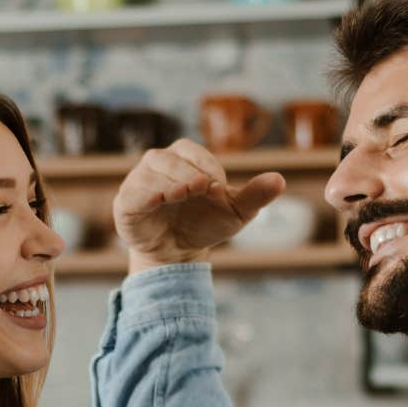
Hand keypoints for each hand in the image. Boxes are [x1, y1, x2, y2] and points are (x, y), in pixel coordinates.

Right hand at [113, 139, 286, 273]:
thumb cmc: (206, 225)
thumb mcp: (236, 213)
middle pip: (169, 158)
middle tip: (201, 189)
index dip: (207, 166)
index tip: (218, 188)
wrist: (178, 254)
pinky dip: (145, 194)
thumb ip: (256, 195)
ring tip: (182, 195)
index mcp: (184, 159)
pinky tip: (160, 201)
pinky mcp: (126, 203)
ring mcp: (139, 182)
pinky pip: (132, 193)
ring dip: (168, 181)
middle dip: (187, 172)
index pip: (193, 152)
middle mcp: (159, 165)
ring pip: (150, 171)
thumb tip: (280, 180)